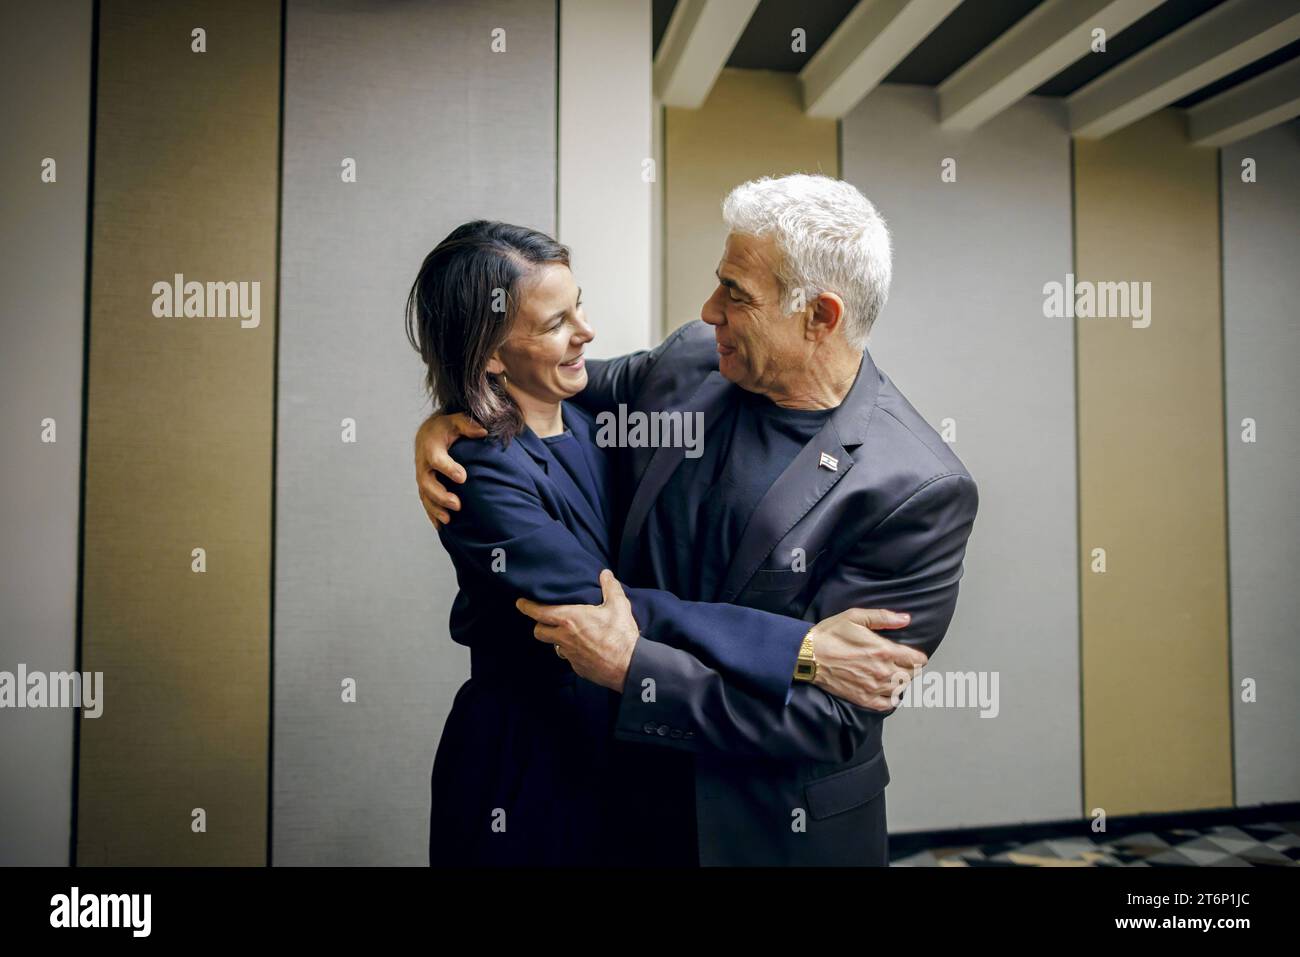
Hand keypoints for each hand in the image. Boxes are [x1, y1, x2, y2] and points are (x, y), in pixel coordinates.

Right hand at [414, 412, 485, 525]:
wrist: (428, 434)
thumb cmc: (446, 428)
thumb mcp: (455, 421)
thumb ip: (467, 425)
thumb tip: (483, 432)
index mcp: (431, 448)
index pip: (437, 460)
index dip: (448, 469)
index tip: (463, 477)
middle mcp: (423, 465)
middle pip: (427, 483)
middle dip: (441, 496)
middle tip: (457, 505)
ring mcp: (423, 477)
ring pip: (425, 496)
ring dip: (436, 509)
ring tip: (449, 520)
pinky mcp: (424, 487)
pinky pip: (426, 502)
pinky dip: (432, 514)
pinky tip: (442, 526)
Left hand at [515, 570, 638, 692]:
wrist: (629, 666)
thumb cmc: (621, 635)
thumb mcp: (618, 606)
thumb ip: (610, 587)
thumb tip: (605, 574)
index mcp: (570, 619)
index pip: (539, 612)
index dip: (527, 607)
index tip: (520, 603)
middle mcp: (564, 638)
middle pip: (539, 631)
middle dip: (540, 625)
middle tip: (546, 619)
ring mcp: (570, 655)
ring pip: (555, 646)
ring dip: (558, 639)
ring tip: (570, 633)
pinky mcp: (578, 668)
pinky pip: (569, 658)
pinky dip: (573, 652)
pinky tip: (586, 648)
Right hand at [807, 609, 926, 711]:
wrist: (807, 656)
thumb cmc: (830, 634)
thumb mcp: (855, 617)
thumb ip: (883, 617)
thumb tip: (906, 619)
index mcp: (883, 651)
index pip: (915, 659)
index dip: (919, 657)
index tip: (915, 655)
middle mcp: (882, 671)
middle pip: (911, 675)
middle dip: (911, 669)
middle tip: (904, 664)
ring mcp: (873, 687)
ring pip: (900, 689)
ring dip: (901, 682)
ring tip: (895, 676)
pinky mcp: (862, 698)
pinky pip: (886, 704)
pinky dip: (891, 699)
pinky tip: (887, 691)